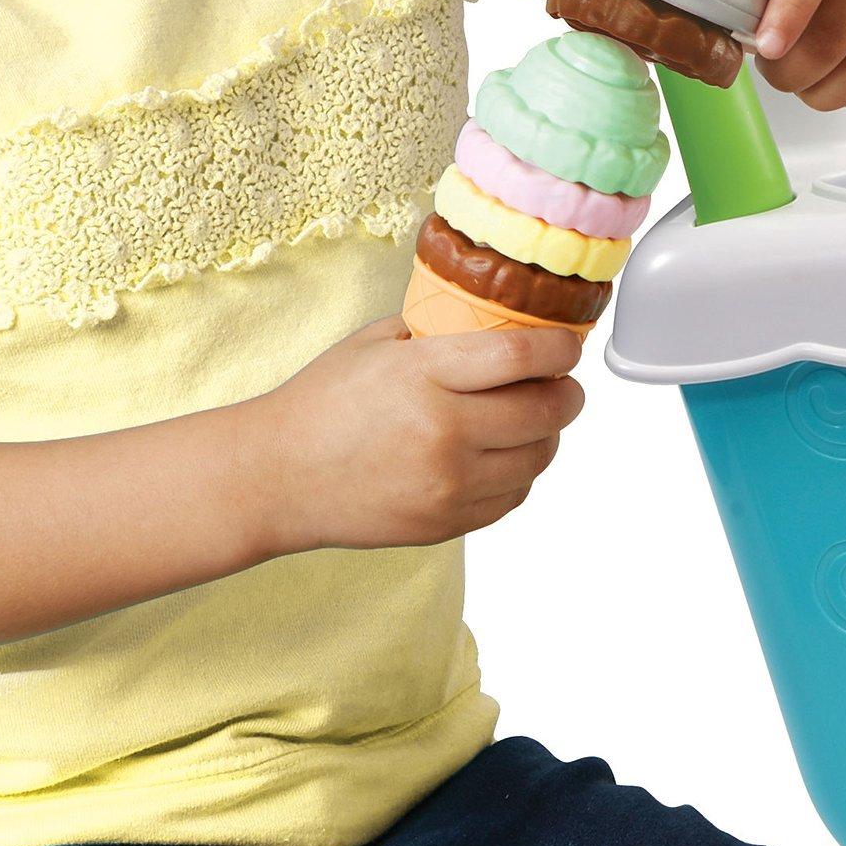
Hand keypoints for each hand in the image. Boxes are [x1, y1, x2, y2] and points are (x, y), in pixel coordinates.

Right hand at [251, 315, 586, 552]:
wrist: (277, 477)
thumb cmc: (322, 404)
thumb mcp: (377, 343)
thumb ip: (441, 332)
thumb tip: (502, 322)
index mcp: (425, 375)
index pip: (522, 355)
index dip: (560, 349)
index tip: (568, 346)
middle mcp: (444, 431)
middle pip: (546, 410)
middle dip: (567, 393)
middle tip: (562, 384)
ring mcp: (448, 484)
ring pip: (538, 457)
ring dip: (547, 435)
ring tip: (532, 419)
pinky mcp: (446, 522)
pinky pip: (513, 497)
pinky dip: (519, 474)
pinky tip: (501, 456)